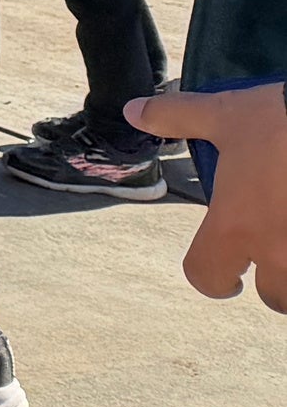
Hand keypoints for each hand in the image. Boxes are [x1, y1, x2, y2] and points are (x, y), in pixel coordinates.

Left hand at [124, 80, 286, 309]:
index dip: (212, 279)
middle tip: (275, 256)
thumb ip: (176, 118)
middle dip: (272, 281)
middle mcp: (275, 248)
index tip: (228, 276)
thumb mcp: (225, 115)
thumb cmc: (280, 120)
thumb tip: (133, 111)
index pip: (207, 275)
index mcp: (235, 226)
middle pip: (273, 295)